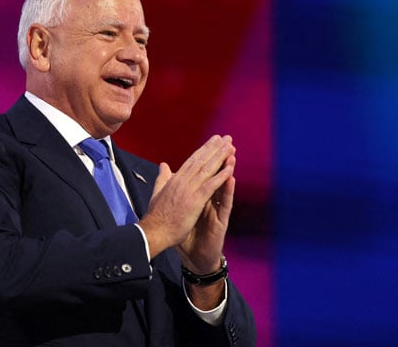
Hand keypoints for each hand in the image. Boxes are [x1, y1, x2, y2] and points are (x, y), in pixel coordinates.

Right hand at [139, 135, 235, 258]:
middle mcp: (182, 181)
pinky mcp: (194, 201)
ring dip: (220, 157)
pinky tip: (230, 168)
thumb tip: (163, 165)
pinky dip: (220, 176)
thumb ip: (162, 178)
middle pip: (201, 160)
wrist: (154, 232)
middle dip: (215, 148)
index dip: (204, 150)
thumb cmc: (156, 216)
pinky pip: (210, 186)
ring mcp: (188, 190)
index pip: (192, 161)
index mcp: (175, 179)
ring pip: (207, 169)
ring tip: (231, 147)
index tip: (214, 141)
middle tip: (227, 138)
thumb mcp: (157, 192)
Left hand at [176, 153, 234, 273]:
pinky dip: (227, 190)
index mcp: (200, 196)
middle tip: (227, 141)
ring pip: (223, 186)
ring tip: (231, 153)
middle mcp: (211, 200)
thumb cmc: (187, 234)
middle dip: (220, 158)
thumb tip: (166, 173)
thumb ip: (173, 190)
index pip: (204, 173)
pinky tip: (230, 177)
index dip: (207, 157)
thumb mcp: (178, 210)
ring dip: (227, 169)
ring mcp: (217, 210)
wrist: (194, 257)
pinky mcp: (221, 221)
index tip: (211, 141)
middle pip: (216, 175)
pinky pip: (225, 204)